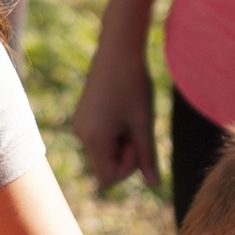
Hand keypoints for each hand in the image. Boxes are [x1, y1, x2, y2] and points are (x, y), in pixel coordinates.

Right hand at [71, 32, 158, 192]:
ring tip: (130, 115)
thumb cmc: (134, 86)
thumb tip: (154, 184)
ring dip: (121, 140)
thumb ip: (147, 157)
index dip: (128, 168)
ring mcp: (80, 124)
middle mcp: (81, 135)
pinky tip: (122, 108)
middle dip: (126, 152)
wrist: (118, 50)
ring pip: (105, 149)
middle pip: (106, 164)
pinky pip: (100, 136)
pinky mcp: (83, 115)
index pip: (108, 178)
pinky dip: (114, 131)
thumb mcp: (144, 124)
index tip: (138, 142)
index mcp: (94, 140)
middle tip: (137, 125)